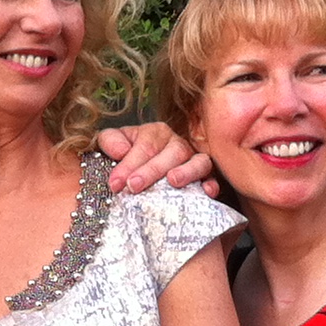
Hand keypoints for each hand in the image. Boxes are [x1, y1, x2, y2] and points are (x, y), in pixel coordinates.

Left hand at [97, 121, 217, 195]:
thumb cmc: (129, 155)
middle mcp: (178, 143)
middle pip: (171, 153)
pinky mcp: (207, 176)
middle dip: (151, 170)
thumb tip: (121, 151)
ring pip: (198, 161)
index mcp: (156, 133)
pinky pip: (214, 177)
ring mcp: (195, 159)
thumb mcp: (115, 142)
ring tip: (173, 181)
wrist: (143, 166)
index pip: (145, 146)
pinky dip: (212, 184)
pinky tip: (206, 192)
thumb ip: (111, 140)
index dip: (128, 164)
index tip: (115, 183)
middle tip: (134, 186)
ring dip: (187, 171)